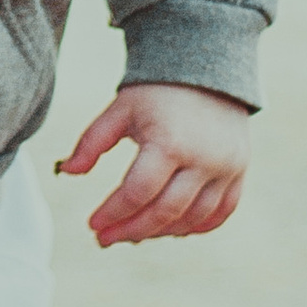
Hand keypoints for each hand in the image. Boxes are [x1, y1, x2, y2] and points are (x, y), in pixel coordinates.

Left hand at [54, 82, 251, 247]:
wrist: (207, 67)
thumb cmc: (155, 91)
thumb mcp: (120, 110)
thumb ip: (91, 141)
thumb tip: (66, 172)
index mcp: (169, 143)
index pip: (137, 193)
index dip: (112, 213)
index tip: (92, 225)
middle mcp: (203, 160)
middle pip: (165, 213)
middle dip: (131, 231)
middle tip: (106, 239)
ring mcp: (226, 168)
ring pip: (194, 219)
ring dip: (160, 233)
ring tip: (133, 233)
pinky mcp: (239, 170)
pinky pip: (222, 212)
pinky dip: (197, 227)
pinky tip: (170, 230)